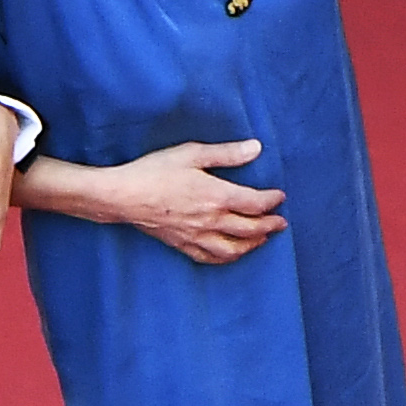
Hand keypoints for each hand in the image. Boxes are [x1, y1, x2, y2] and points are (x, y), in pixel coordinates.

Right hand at [99, 139, 284, 263]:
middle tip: (281, 222)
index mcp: (217, 195)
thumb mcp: (192, 153)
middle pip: (250, 229)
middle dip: (270, 225)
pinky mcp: (182, 244)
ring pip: (233, 248)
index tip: (280, 197)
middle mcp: (210, 220)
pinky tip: (232, 254)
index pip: (255, 203)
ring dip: (253, 245)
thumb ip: (227, 153)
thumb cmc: (155, 171)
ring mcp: (196, 236)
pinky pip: (210, 257)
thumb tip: (256, 148)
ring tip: (263, 239)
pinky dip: (226, 257)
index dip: (272, 201)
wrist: (123, 196)